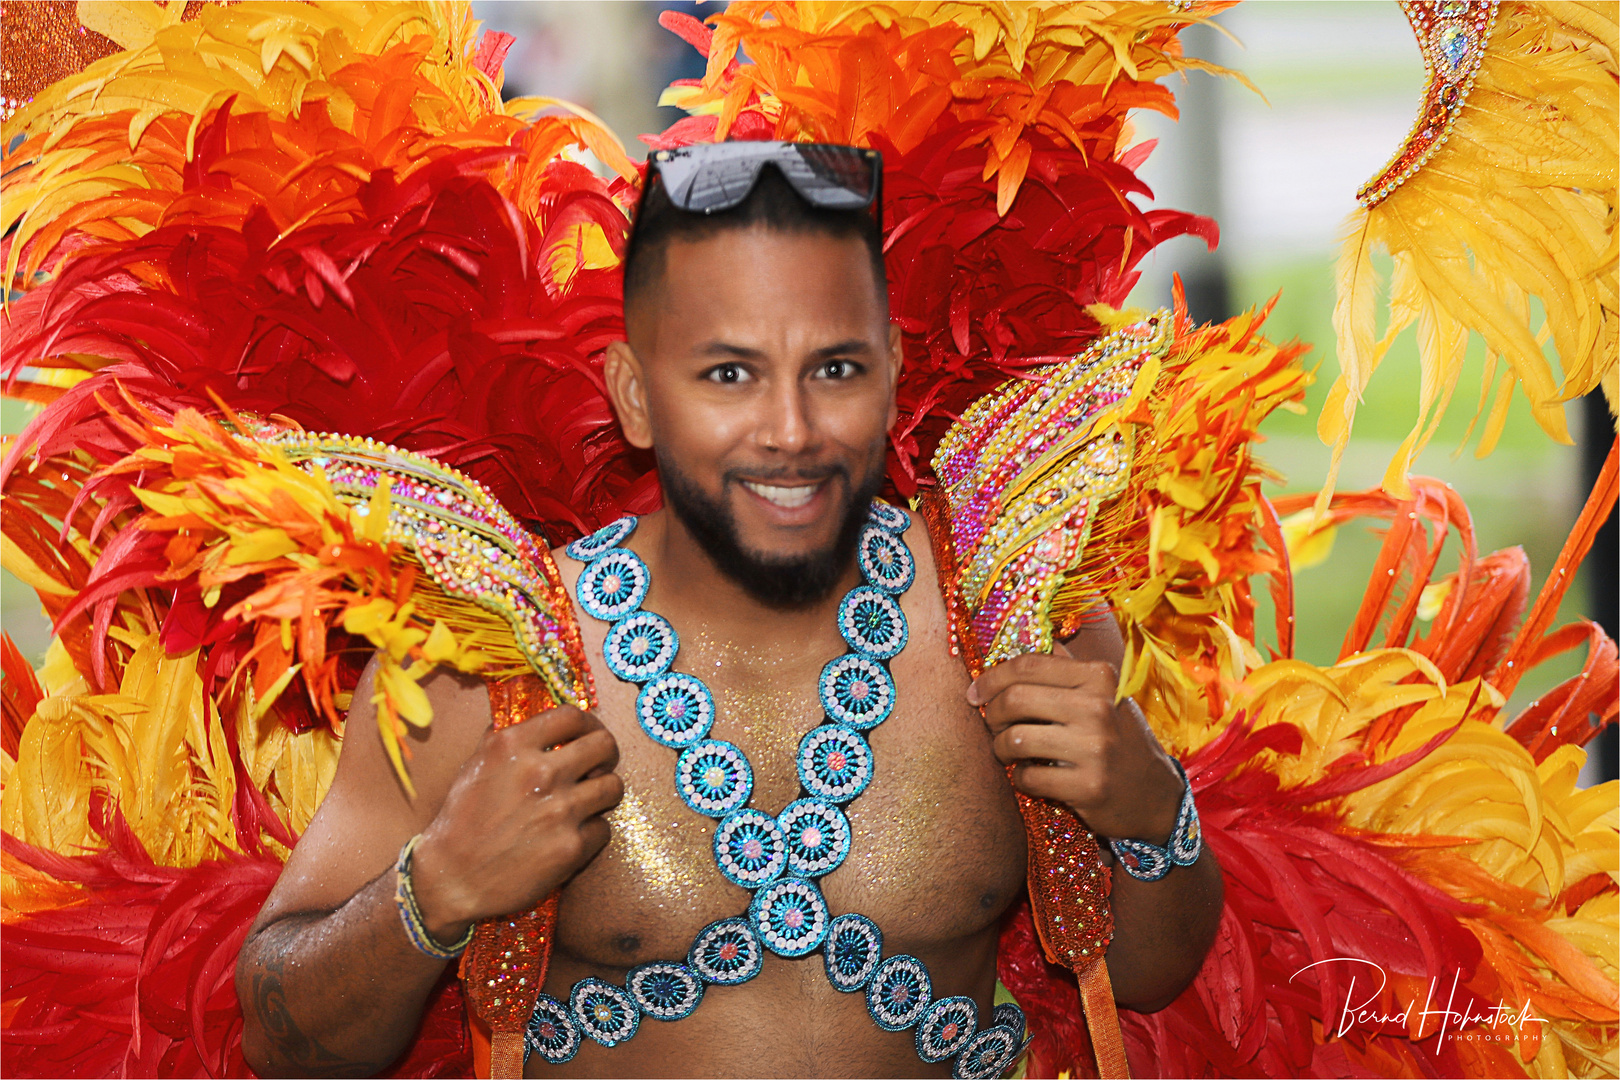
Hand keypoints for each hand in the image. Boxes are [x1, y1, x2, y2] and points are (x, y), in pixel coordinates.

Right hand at [409, 706, 622, 941]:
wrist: (451, 879)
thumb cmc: (460, 823)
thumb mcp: (475, 766)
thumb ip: (505, 739)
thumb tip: (532, 721)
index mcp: (514, 746)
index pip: (572, 716)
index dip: (589, 724)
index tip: (589, 735)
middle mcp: (541, 772)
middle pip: (604, 746)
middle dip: (606, 756)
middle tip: (597, 768)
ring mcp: (560, 810)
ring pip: (613, 786)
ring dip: (603, 793)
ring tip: (587, 803)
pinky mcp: (572, 847)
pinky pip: (603, 828)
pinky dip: (592, 832)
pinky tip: (571, 837)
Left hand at [968, 643, 1181, 843]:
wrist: (1156, 795)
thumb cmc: (1118, 738)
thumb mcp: (1103, 694)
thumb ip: (1064, 667)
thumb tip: (1021, 634)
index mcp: (1098, 677)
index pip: (1027, 665)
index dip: (991, 678)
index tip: (976, 694)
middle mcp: (1098, 707)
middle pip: (1014, 699)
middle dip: (993, 716)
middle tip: (995, 727)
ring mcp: (1096, 748)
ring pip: (1015, 739)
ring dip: (1002, 749)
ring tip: (1009, 753)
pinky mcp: (1089, 787)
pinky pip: (1028, 777)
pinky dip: (1021, 778)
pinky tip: (1031, 776)